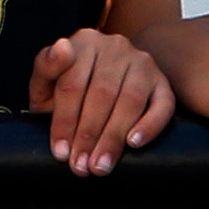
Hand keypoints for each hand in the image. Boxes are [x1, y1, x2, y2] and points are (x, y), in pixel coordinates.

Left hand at [26, 27, 169, 175]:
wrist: (110, 77)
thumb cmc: (72, 86)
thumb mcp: (49, 79)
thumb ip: (45, 67)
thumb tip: (61, 48)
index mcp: (84, 42)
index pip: (72, 83)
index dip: (65, 121)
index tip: (61, 152)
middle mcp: (116, 46)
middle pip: (102, 93)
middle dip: (88, 135)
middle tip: (81, 166)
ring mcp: (142, 62)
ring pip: (130, 100)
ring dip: (113, 137)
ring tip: (101, 165)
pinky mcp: (162, 82)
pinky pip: (163, 105)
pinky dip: (149, 126)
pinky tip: (134, 143)